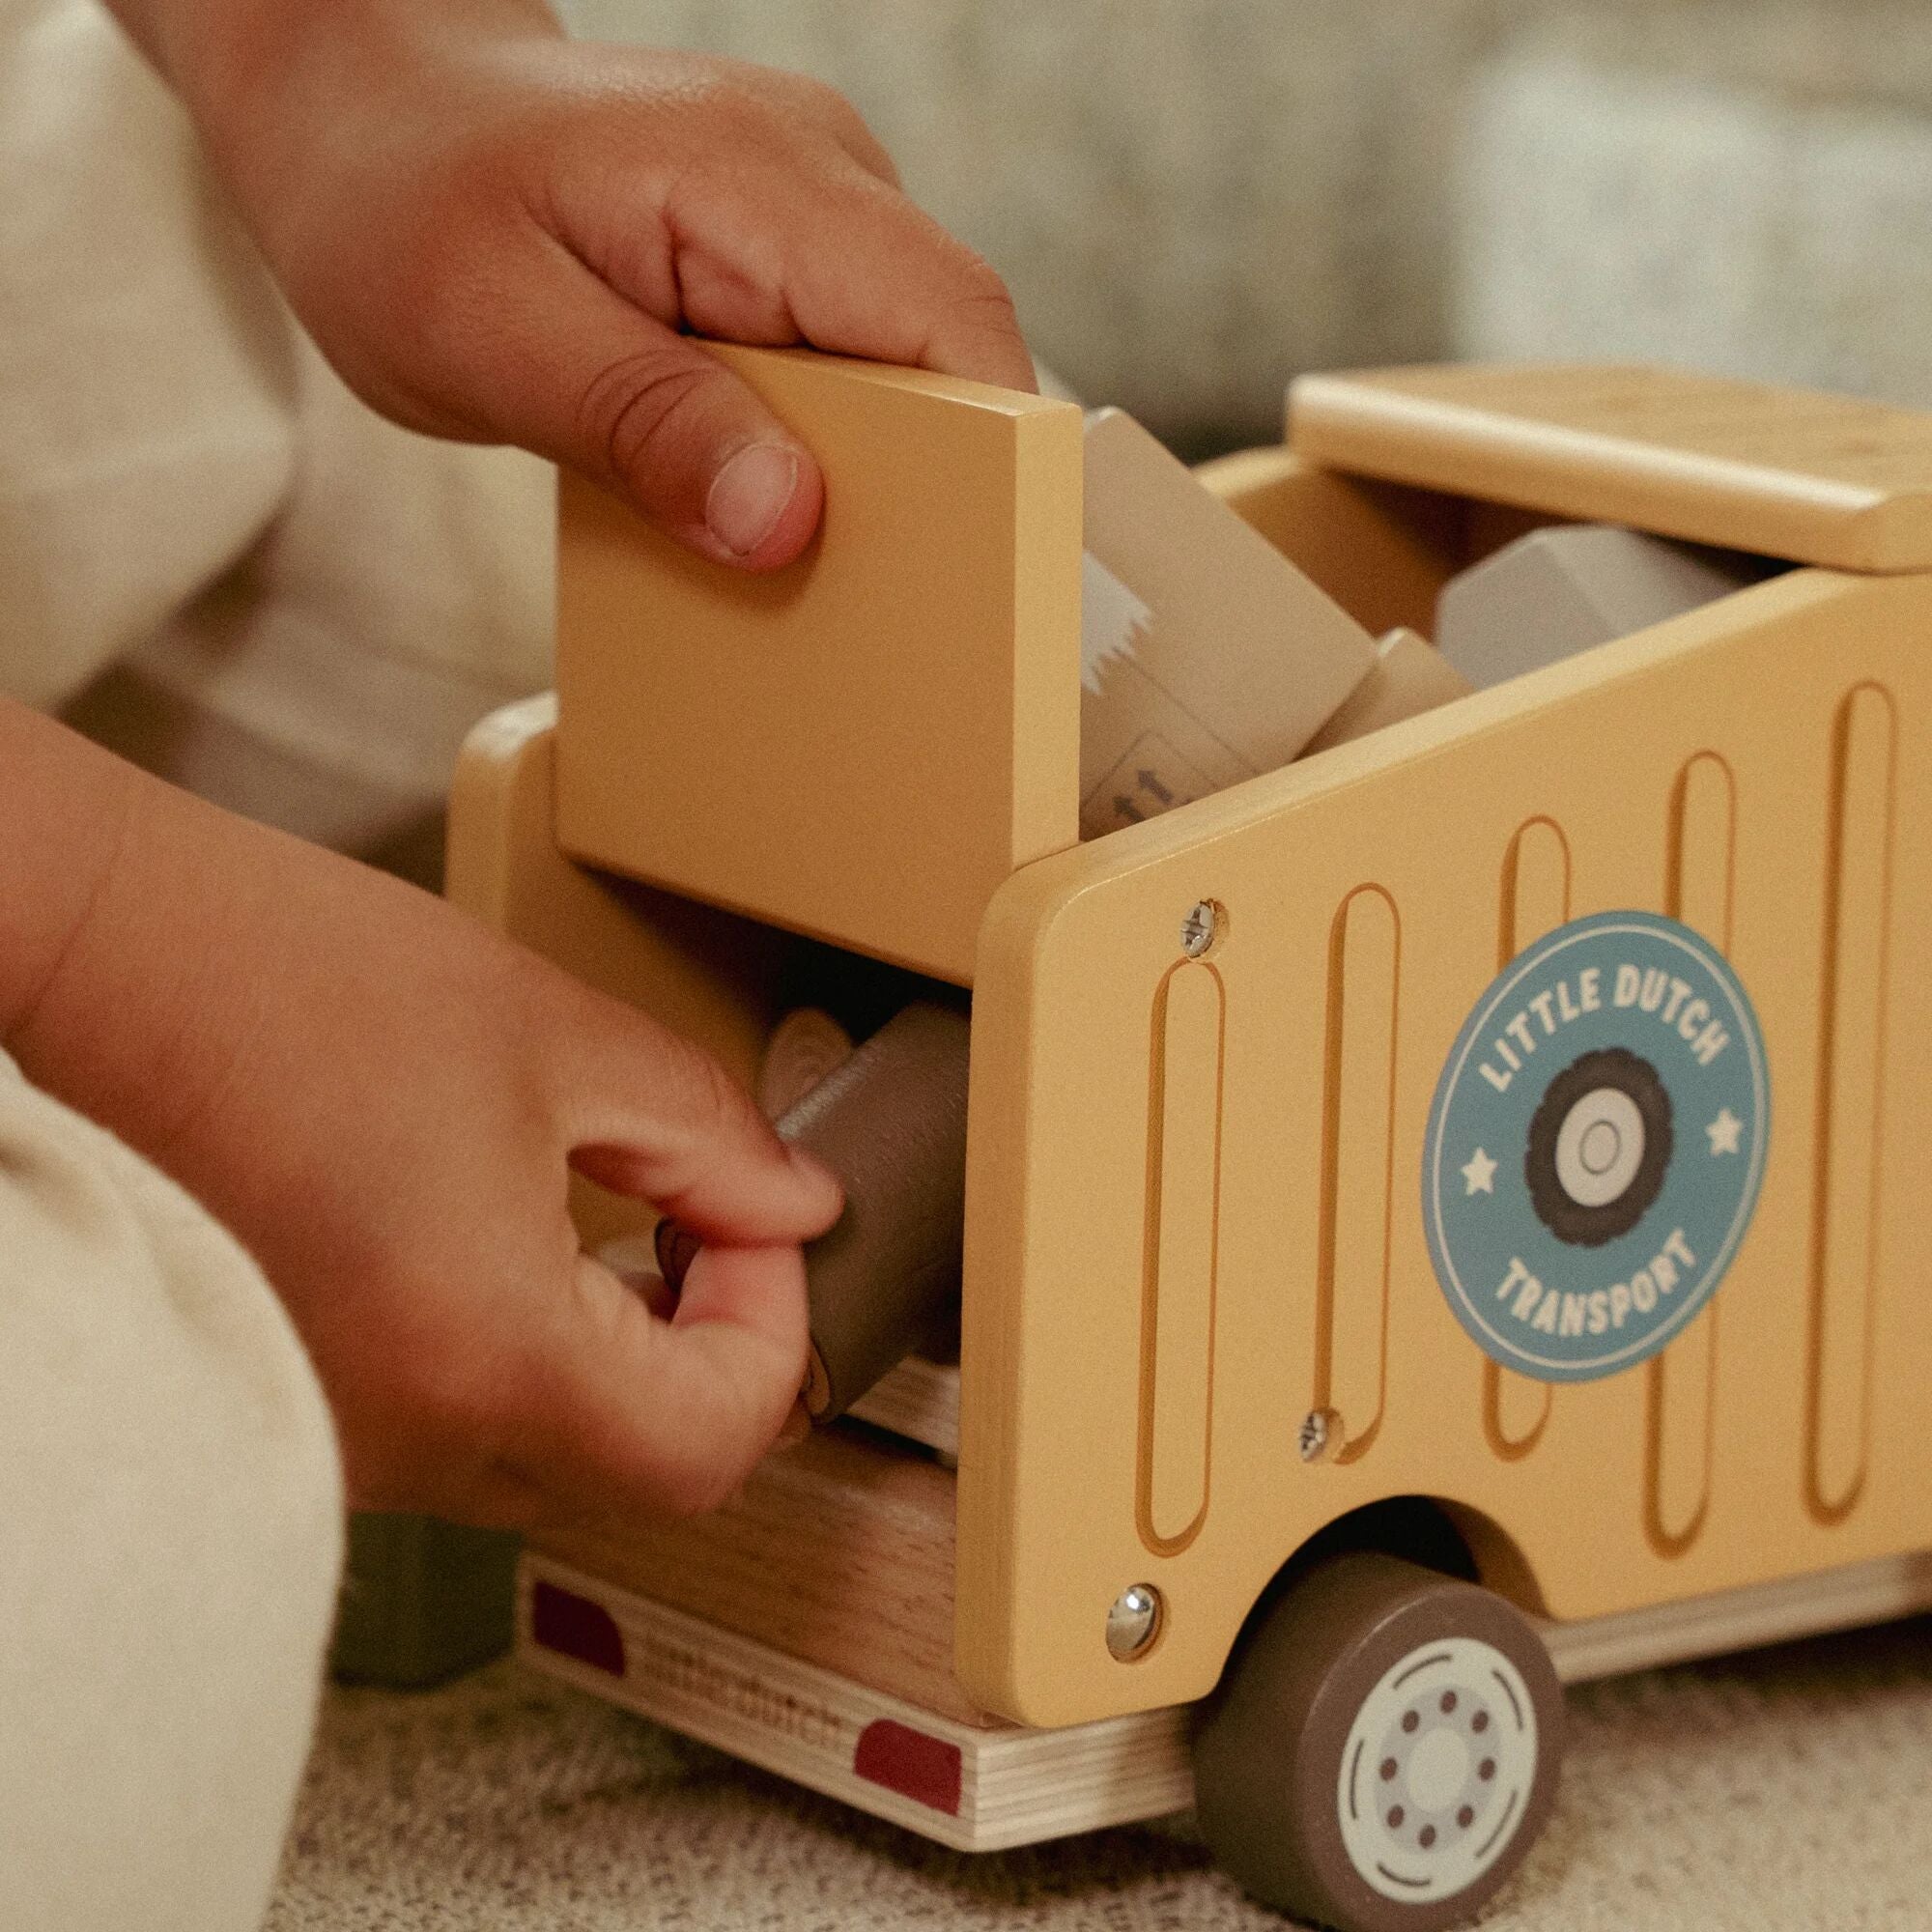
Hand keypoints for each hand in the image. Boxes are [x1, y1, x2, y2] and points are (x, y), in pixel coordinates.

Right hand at [2, 706, 841, 1527]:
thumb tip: (794, 1205)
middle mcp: (404, 1437)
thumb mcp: (557, 1037)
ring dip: (623, 1363)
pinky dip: (526, 1365)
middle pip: (644, 1473)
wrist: (101, 965)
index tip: (758, 1230)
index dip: (776, 1328)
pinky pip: (463, 1435)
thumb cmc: (289, 983)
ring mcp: (340, 1442)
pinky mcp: (299, 1413)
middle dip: (712, 1354)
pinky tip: (516, 1249)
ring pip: (556, 1461)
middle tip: (709, 1230)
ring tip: (612, 1222)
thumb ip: (711, 1139)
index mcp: (486, 1352)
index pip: (713, 1438)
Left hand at [115, 0, 1035, 567]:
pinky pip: (851, 378)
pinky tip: (757, 514)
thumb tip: (785, 521)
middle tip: (873, 622)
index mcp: (760, 175)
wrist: (359, 109)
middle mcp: (821, 182)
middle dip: (939, 500)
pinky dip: (825, 461)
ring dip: (876, 491)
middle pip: (955, 363)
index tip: (975, 589)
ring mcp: (813, 219)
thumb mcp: (489, 330)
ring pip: (913, 382)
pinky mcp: (786, 267)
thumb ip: (640, 422)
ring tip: (800, 579)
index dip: (997, 460)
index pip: (953, 318)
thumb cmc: (398, 201)